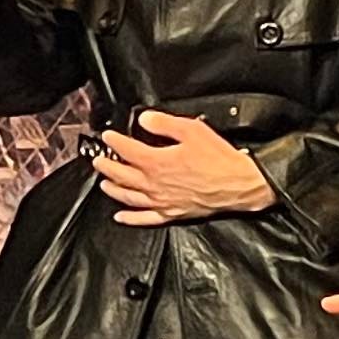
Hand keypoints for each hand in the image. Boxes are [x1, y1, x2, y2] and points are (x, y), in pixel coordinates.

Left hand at [95, 111, 273, 223]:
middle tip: (99, 160)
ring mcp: (161, 201)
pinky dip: (129, 218)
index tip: (108, 137)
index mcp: (156, 162)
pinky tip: (120, 216)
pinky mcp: (171, 214)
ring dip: (113, 189)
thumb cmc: (220, 160)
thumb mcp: (194, 131)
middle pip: (121, 175)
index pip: (127, 150)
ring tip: (105, 183)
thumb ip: (166, 124)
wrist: (240, 184)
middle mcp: (153, 184)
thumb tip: (145, 120)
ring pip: (128, 196)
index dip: (115, 142)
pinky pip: (144, 218)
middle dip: (107, 166)